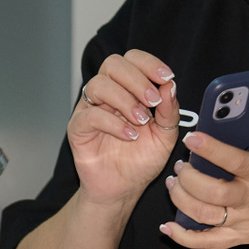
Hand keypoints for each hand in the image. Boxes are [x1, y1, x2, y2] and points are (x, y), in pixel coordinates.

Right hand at [68, 50, 180, 205]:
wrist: (124, 189)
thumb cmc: (141, 160)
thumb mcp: (165, 136)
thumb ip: (169, 112)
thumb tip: (170, 86)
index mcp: (128, 88)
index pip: (132, 59)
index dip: (149, 63)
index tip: (167, 78)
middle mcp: (107, 93)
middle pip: (113, 64)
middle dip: (136, 79)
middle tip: (153, 101)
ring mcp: (90, 108)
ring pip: (99, 84)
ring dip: (125, 100)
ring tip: (142, 121)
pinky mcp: (78, 128)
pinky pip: (90, 115)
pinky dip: (113, 123)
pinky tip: (129, 136)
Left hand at [158, 114, 248, 248]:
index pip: (233, 160)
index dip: (210, 148)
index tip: (192, 137)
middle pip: (211, 192)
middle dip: (188, 178)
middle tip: (181, 165)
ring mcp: (245, 220)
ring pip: (203, 216)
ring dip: (181, 201)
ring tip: (174, 185)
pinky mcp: (242, 237)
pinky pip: (208, 243)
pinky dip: (185, 238)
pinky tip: (168, 227)